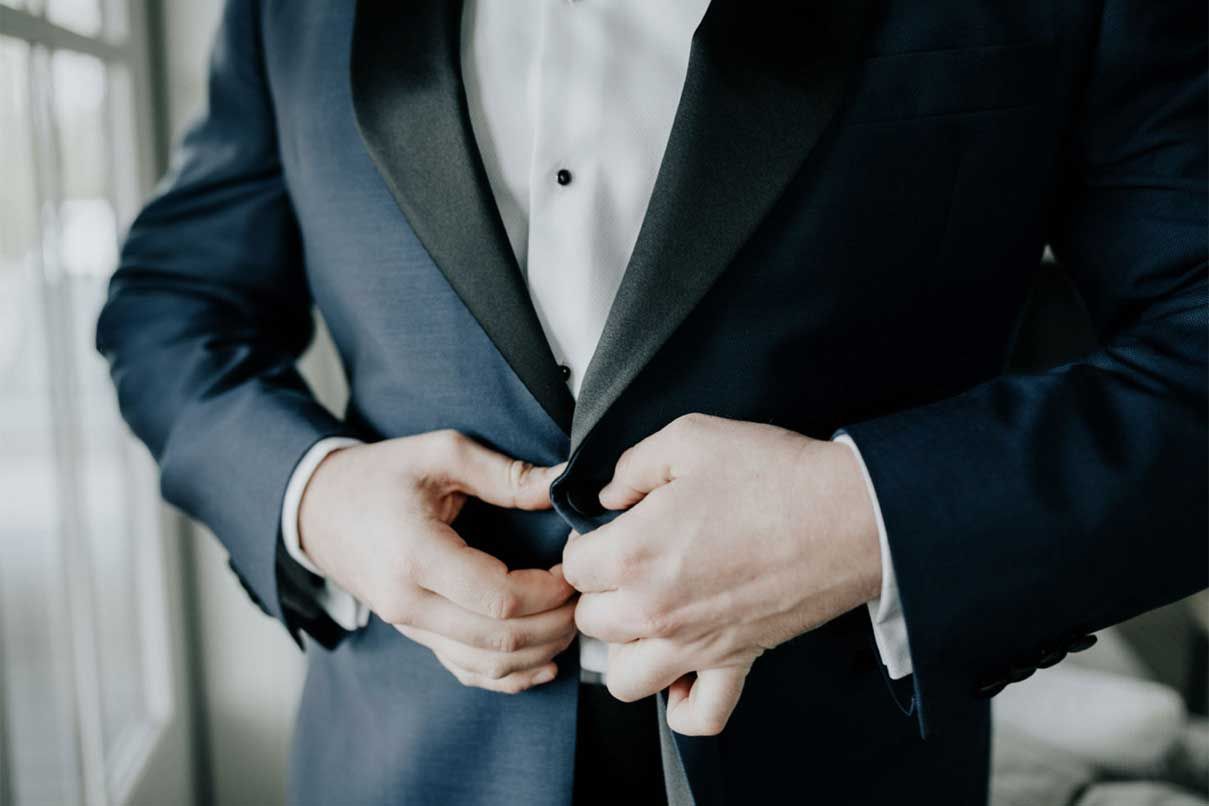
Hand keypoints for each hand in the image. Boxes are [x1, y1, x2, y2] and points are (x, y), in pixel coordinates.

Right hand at [299, 430, 575, 693]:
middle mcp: (409, 602)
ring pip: (486, 664)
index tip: (574, 564)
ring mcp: (409, 626)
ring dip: (539, 651)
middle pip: (499, 639)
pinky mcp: (415, 635)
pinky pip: (466, 671)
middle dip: (554, 623)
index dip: (550, 590)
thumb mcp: (440, 454)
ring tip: (571, 620)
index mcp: (416, 555)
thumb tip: (562, 483)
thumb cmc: (379, 475)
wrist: (317, 508)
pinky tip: (544, 663)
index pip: (499, 598)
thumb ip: (504, 473)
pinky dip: (509, 676)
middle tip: (585, 594)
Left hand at [562, 414, 880, 733]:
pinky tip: (684, 672)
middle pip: (590, 620)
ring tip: (645, 618)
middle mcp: (654, 610)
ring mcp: (695, 645)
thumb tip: (608, 493)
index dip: (588, 541)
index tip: (611, 529)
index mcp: (632, 554)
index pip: (573, 566)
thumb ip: (632, 466)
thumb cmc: (774, 474)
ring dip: (626, 649)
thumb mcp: (690, 438)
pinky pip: (698, 716)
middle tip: (629, 564)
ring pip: (625, 677)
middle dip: (601, 590)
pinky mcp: (737, 663)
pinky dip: (684, 705)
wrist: (849, 513)